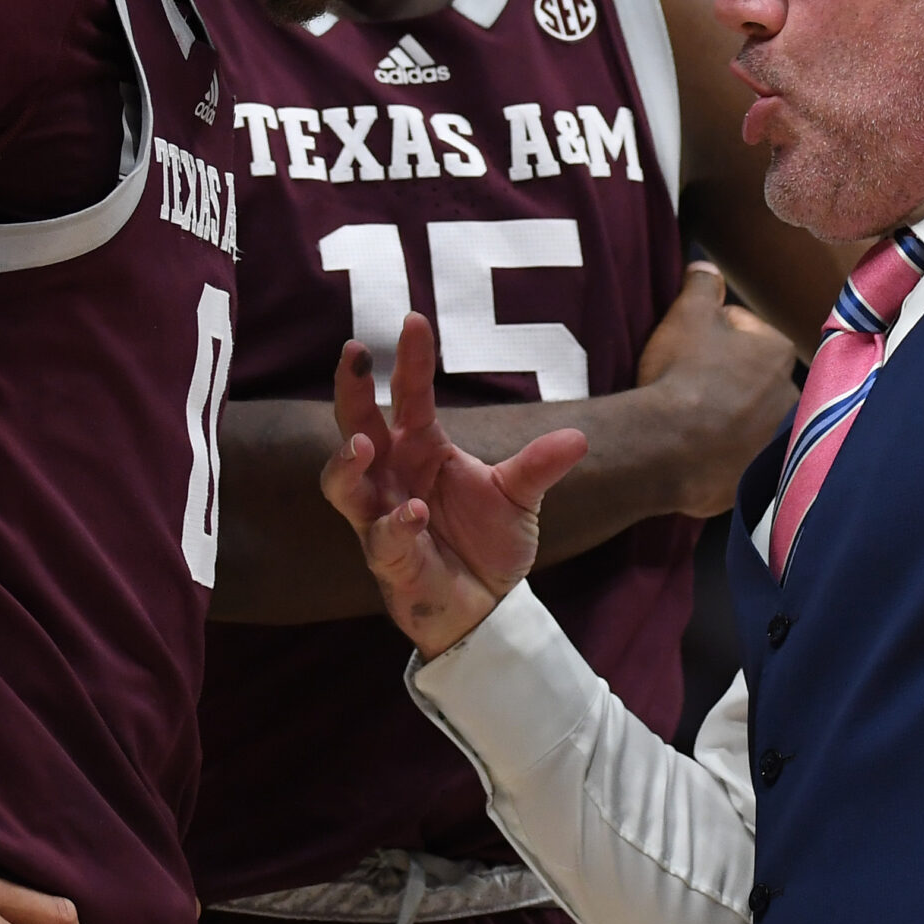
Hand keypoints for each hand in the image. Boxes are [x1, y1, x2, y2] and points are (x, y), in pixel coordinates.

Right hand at [320, 312, 589, 657]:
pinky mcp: (388, 560)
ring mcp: (383, 517)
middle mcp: (393, 476)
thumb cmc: (488, 541)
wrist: (488, 604)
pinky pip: (381, 539)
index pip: (409, 394)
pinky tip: (417, 512)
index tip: (414, 319)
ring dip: (346, 463)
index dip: (410, 358)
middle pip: (356, 425)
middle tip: (353, 356)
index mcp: (421, 447)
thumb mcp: (519, 496)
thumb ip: (539, 465)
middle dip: (351, 391)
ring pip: (344, 486)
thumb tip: (579, 437)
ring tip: (362, 442)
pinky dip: (397, 525)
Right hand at [633, 262, 800, 518]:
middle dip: (724, 376)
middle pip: (749, 376)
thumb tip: (707, 267)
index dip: (708, 334)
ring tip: (689, 419)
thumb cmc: (683, 373)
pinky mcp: (759, 477)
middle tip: (685, 383)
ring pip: (747, 416)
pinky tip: (696, 449)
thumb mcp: (688, 314)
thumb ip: (702, 284)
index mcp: (778, 351)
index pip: (743, 329)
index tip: (686, 348)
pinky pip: (738, 455)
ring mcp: (777, 440)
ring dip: (726, 414)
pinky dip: (722, 452)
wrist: (668, 448)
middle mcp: (791, 396)